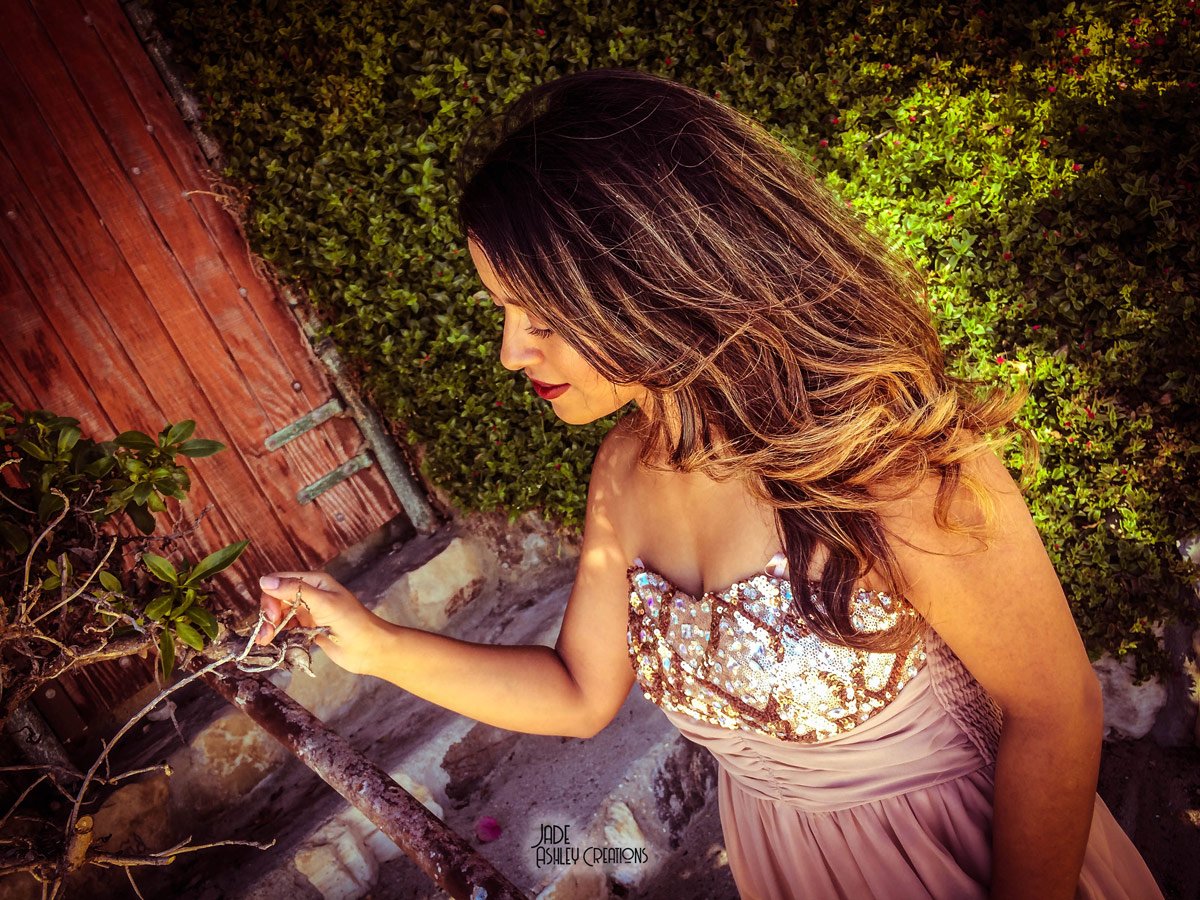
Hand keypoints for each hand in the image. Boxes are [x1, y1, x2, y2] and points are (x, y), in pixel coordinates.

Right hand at [254, 571, 382, 675]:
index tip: (273, 616)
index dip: (271, 597)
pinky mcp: (309, 629)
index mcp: (314, 582)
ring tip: (264, 641)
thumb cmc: (352, 621)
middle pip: (277, 599)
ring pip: (280, 614)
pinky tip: (272, 642)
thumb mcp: (323, 602)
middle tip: (267, 633)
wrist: (370, 649)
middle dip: (268, 614)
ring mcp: (309, 612)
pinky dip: (278, 633)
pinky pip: (287, 627)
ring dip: (269, 626)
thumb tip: (264, 581)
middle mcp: (310, 594)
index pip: (280, 581)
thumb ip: (295, 591)